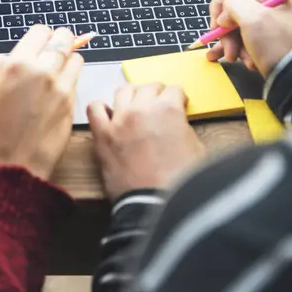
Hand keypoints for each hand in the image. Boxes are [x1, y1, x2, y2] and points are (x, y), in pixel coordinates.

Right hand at [0, 25, 83, 179]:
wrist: (14, 166)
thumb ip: (0, 69)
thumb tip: (12, 57)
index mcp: (17, 65)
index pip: (41, 32)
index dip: (41, 36)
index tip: (40, 42)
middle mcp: (42, 71)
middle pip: (64, 39)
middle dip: (60, 41)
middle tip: (55, 49)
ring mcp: (61, 86)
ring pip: (76, 57)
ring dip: (68, 60)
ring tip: (57, 71)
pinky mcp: (72, 102)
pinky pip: (77, 79)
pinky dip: (71, 79)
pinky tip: (59, 90)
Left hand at [87, 84, 203, 199]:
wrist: (155, 205)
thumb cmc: (179, 182)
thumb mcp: (197, 149)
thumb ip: (184, 128)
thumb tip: (177, 124)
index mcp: (168, 109)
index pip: (174, 89)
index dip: (178, 98)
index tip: (178, 104)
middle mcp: (142, 108)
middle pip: (149, 87)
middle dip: (157, 93)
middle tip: (159, 105)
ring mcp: (120, 120)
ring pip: (123, 91)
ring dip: (132, 95)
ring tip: (135, 105)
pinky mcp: (103, 135)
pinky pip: (94, 109)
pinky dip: (100, 108)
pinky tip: (108, 115)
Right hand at [206, 0, 291, 76]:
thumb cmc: (278, 45)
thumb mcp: (252, 18)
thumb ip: (231, 5)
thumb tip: (224, 16)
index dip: (219, 6)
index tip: (216, 27)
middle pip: (233, 8)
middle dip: (226, 31)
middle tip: (228, 49)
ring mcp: (270, 18)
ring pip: (237, 25)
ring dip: (232, 43)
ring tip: (235, 58)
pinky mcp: (268, 34)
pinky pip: (245, 36)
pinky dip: (239, 48)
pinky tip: (238, 59)